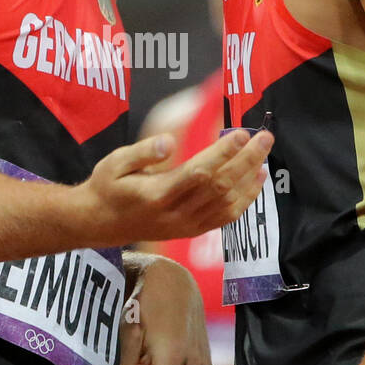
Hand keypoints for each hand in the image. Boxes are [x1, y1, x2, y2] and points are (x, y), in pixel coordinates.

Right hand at [80, 128, 273, 246]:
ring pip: (227, 203)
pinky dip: (245, 199)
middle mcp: (175, 213)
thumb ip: (143, 152)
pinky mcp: (191, 230)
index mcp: (157, 194)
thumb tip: (170, 141)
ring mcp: (185, 225)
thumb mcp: (114, 163)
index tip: (240, 134)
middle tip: (264, 137)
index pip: (198, 172)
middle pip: (219, 186)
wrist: (100, 224)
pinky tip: (256, 179)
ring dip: (249, 177)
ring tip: (264, 153)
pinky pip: (225, 218)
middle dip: (245, 160)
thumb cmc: (107, 187)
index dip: (222, 154)